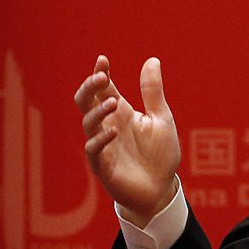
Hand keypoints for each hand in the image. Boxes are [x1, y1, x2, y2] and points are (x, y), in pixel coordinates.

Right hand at [75, 55, 180, 227]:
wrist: (162, 188)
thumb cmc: (160, 153)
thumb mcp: (161, 118)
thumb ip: (153, 92)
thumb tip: (152, 59)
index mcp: (121, 113)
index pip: (104, 89)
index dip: (100, 73)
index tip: (103, 59)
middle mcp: (108, 126)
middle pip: (87, 102)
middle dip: (90, 87)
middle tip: (101, 77)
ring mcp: (104, 146)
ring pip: (88, 123)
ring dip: (98, 111)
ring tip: (114, 103)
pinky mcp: (104, 166)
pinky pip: (94, 151)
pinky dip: (100, 140)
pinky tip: (112, 132)